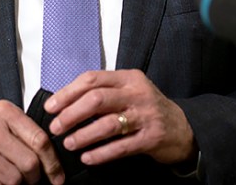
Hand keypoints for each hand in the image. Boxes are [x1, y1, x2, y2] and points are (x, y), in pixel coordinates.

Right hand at [0, 100, 63, 184]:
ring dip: (20, 184)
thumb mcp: (6, 122)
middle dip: (36, 177)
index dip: (53, 163)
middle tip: (33, 179)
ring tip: (15, 178)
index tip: (58, 177)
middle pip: (29, 163)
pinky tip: (1, 181)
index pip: (39, 140)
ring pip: (14, 179)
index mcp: (6, 112)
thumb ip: (28, 133)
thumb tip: (56, 159)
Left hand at [44, 69, 196, 166]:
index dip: (68, 93)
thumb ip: (105, 92)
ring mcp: (146, 116)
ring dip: (83, 135)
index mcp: (128, 78)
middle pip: (97, 100)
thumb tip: (66, 101)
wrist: (184, 129)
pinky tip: (88, 157)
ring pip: (107, 124)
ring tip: (68, 143)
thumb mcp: (130, 91)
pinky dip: (101, 153)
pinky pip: (121, 147)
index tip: (52, 106)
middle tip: (56, 127)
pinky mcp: (151, 138)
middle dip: (71, 114)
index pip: (92, 79)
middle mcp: (137, 93)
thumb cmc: (148, 109)